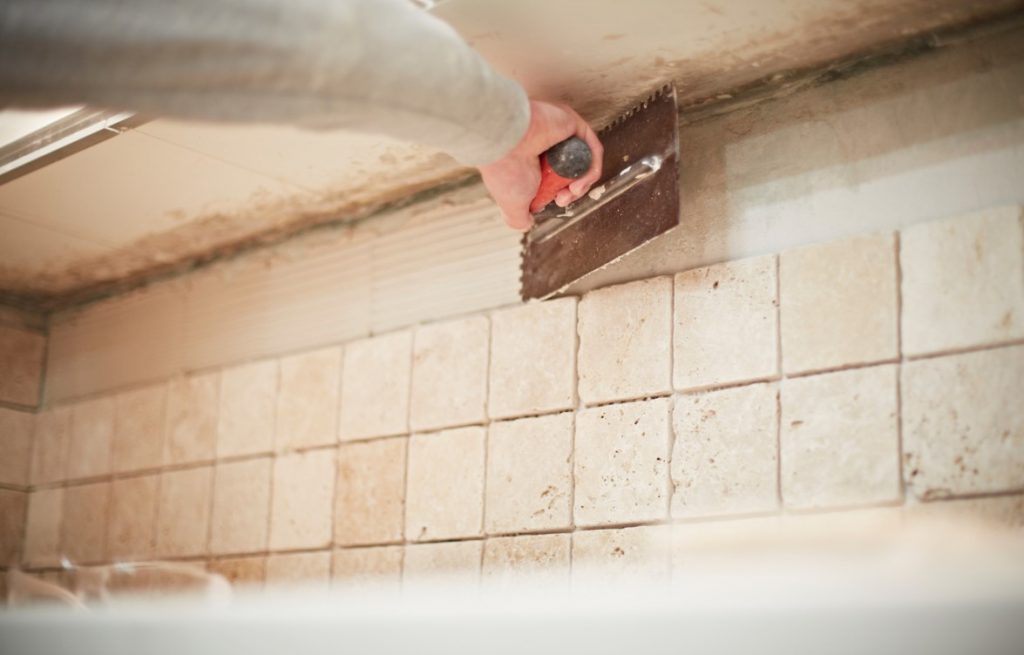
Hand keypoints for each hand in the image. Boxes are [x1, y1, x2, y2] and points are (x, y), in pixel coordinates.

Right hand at [479, 100, 602, 231]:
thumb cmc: (505, 170)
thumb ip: (517, 218)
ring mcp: (558, 132)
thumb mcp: (512, 205)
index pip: (554, 178)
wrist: (506, 144)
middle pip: (571, 171)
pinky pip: (591, 149)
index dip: (560, 194)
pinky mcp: (571, 123)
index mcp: (528, 159)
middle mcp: (543, 144)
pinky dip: (591, 169)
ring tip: (573, 191)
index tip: (557, 202)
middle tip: (564, 199)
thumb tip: (526, 224)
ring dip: (583, 183)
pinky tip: (580, 181)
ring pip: (582, 162)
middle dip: (572, 191)